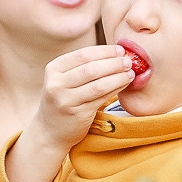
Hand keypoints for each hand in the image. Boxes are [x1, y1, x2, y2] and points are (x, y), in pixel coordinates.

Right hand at [3, 45, 134, 181]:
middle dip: (114, 63)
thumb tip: (115, 53)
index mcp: (53, 69)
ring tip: (130, 73)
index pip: (83, 55)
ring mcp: (66, 100)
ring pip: (99, 85)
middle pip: (91, 69)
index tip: (120, 50)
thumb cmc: (63, 100)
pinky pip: (102, 98)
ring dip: (118, 77)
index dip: (104, 51)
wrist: (50, 131)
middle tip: (128, 61)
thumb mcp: (63, 80)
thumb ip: (82, 66)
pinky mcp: (77, 114)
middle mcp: (56, 84)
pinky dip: (116, 89)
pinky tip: (124, 84)